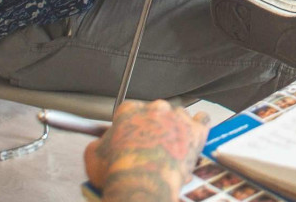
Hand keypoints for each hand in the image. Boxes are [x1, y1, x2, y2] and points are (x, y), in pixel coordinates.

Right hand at [84, 100, 209, 199]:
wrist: (142, 185)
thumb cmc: (119, 173)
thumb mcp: (93, 156)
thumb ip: (99, 143)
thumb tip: (101, 143)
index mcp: (130, 111)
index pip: (131, 110)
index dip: (132, 125)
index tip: (132, 135)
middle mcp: (155, 109)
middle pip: (156, 112)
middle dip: (154, 126)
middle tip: (151, 146)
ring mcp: (177, 118)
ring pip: (179, 115)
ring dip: (175, 128)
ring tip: (171, 147)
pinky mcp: (195, 130)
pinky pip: (202, 120)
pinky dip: (198, 127)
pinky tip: (193, 136)